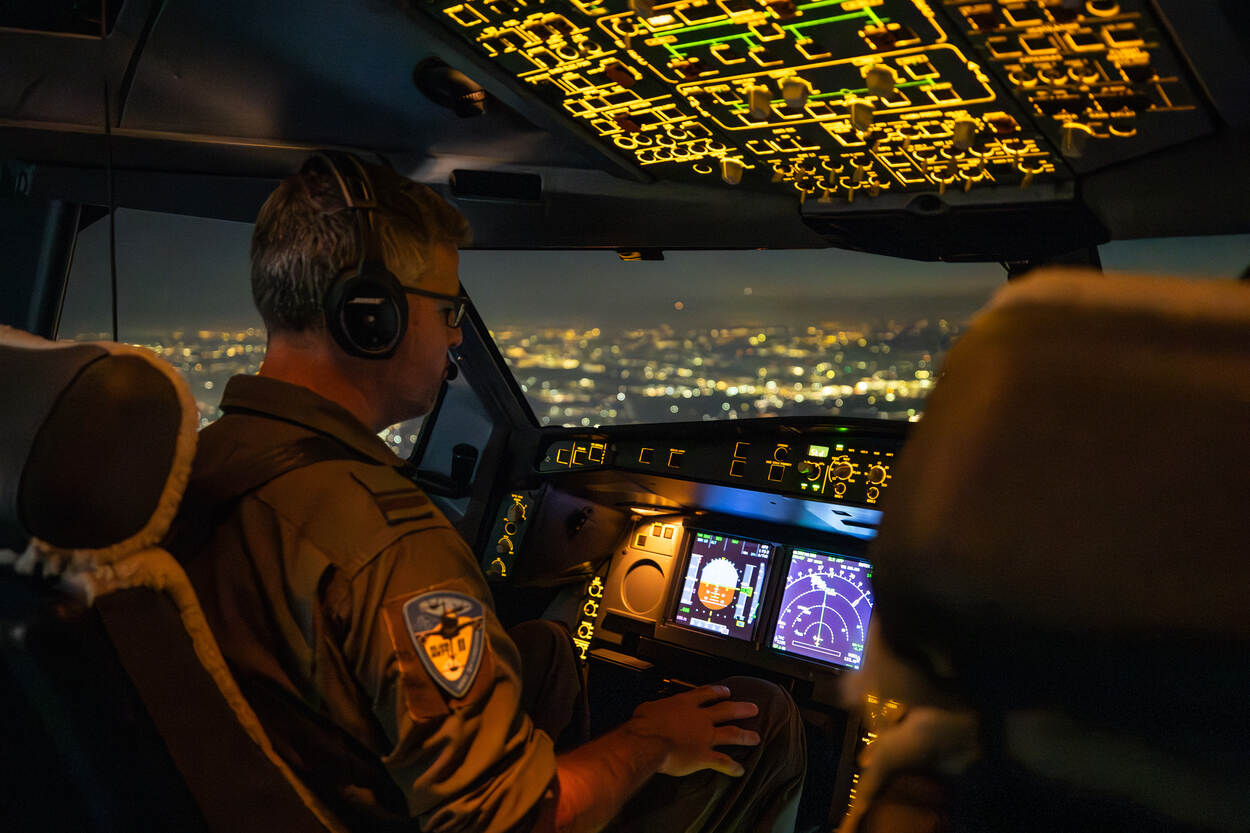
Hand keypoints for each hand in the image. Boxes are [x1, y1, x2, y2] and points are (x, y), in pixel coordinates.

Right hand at [625, 684, 760, 777]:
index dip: (718, 692)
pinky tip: (740, 770)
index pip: (706, 694)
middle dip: (741, 709)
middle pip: (726, 710)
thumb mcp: (649, 708)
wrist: (647, 741)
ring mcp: (705, 737)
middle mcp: (700, 718)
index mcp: (685, 704)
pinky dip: (732, 766)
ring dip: (745, 735)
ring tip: (756, 737)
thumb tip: (651, 711)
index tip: (726, 691)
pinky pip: (722, 762)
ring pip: (731, 734)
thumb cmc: (644, 724)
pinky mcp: (704, 756)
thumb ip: (656, 709)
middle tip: (754, 708)